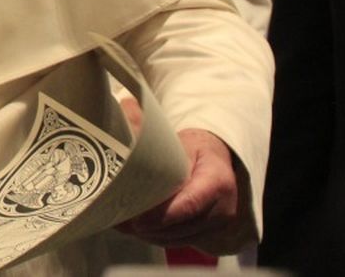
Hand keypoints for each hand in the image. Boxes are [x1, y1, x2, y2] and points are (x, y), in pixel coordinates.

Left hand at [117, 128, 253, 254]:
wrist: (214, 160)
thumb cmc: (192, 148)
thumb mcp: (174, 137)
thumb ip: (150, 129)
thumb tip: (125, 103)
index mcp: (217, 179)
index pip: (190, 203)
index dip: (162, 215)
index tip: (138, 220)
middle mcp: (224, 206)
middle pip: (181, 226)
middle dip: (149, 226)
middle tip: (120, 220)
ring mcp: (218, 224)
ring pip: (178, 237)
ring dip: (150, 234)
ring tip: (123, 225)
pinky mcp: (210, 234)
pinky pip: (180, 242)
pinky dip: (158, 236)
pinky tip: (137, 229)